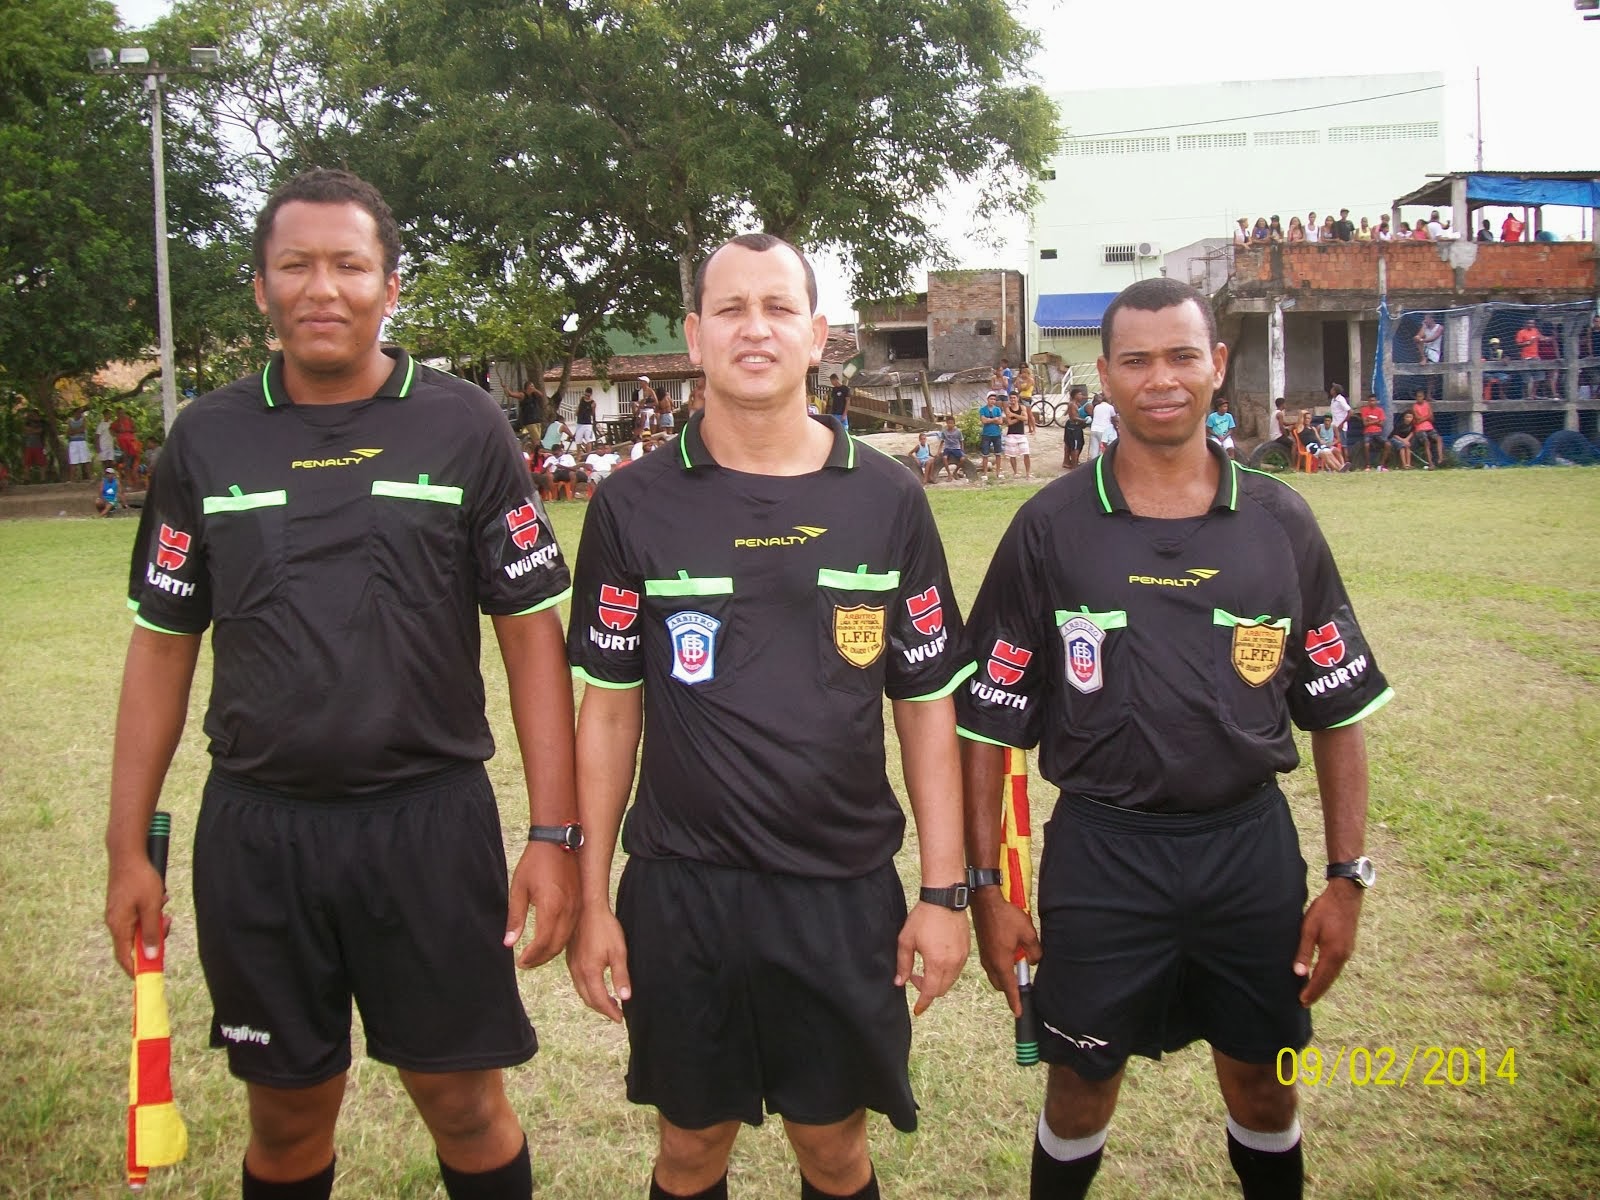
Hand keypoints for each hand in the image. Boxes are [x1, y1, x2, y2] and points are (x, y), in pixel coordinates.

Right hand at [105, 853, 167, 977]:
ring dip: (154, 919)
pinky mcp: (122, 904)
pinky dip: (150, 910)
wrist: (127, 853)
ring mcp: (117, 912)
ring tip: (162, 902)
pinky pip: (138, 914)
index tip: (148, 976)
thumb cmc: (140, 879)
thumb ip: (151, 932)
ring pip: (139, 926)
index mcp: (118, 926)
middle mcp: (114, 922)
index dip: (135, 969)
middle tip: (166, 921)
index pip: (124, 957)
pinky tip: (159, 896)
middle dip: (153, 935)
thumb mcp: (151, 907)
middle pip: (134, 941)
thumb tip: (149, 956)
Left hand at [504, 841, 577, 967]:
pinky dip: (561, 940)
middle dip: (540, 959)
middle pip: (556, 946)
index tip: (519, 962)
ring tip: (535, 956)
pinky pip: (572, 930)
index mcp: (551, 907)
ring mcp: (577, 907)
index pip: (542, 942)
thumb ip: (515, 918)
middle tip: (525, 963)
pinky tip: (549, 941)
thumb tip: (509, 943)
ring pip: (566, 940)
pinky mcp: (580, 903)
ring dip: (551, 952)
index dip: (530, 957)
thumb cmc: (535, 862)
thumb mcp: (518, 889)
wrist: (558, 841)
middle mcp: (568, 910)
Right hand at [565, 903, 631, 1021]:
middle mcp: (577, 972)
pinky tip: (597, 986)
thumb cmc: (605, 928)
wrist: (587, 908)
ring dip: (594, 1000)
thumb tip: (625, 998)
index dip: (610, 1011)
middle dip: (602, 1009)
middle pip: (588, 999)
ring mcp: (572, 965)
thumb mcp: (618, 952)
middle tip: (616, 1013)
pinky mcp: (570, 959)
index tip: (620, 1018)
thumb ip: (621, 976)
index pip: (599, 1000)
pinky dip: (587, 990)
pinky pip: (577, 982)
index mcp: (590, 972)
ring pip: (581, 991)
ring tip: (609, 1002)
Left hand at [894, 901, 969, 1015]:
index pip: (930, 992)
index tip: (917, 1010)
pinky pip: (957, 970)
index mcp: (936, 963)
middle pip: (941, 989)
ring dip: (938, 982)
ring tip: (925, 968)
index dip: (922, 1003)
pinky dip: (947, 973)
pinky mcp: (967, 950)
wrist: (944, 898)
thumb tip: (900, 983)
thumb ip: (903, 964)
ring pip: (951, 981)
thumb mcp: (906, 940)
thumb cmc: (923, 917)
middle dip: (928, 991)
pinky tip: (937, 960)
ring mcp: (962, 957)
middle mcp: (952, 963)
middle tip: (914, 978)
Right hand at [970, 888, 1041, 1016]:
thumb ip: (1034, 951)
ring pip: (995, 974)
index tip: (1019, 1013)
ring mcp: (984, 955)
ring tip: (1018, 963)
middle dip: (1010, 988)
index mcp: (1001, 962)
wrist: (985, 901)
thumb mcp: (1027, 933)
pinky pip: (992, 964)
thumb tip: (1033, 961)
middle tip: (1023, 984)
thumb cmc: (1005, 916)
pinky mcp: (983, 948)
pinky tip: (1010, 952)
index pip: (1010, 988)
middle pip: (1000, 984)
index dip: (1015, 1001)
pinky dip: (1001, 965)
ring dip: (1005, 975)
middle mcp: (990, 962)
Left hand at [1294, 880, 1363, 1005]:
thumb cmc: (1324, 910)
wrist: (1346, 896)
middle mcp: (1343, 956)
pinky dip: (1328, 974)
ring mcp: (1347, 951)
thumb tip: (1299, 973)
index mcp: (1333, 953)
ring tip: (1311, 993)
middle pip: (1329, 979)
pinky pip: (1337, 966)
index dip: (1311, 991)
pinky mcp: (1348, 946)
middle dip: (1317, 991)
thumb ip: (1304, 951)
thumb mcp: (1309, 929)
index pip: (1321, 978)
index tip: (1302, 1001)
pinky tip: (1322, 975)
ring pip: (1334, 973)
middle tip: (1305, 1002)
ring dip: (1323, 984)